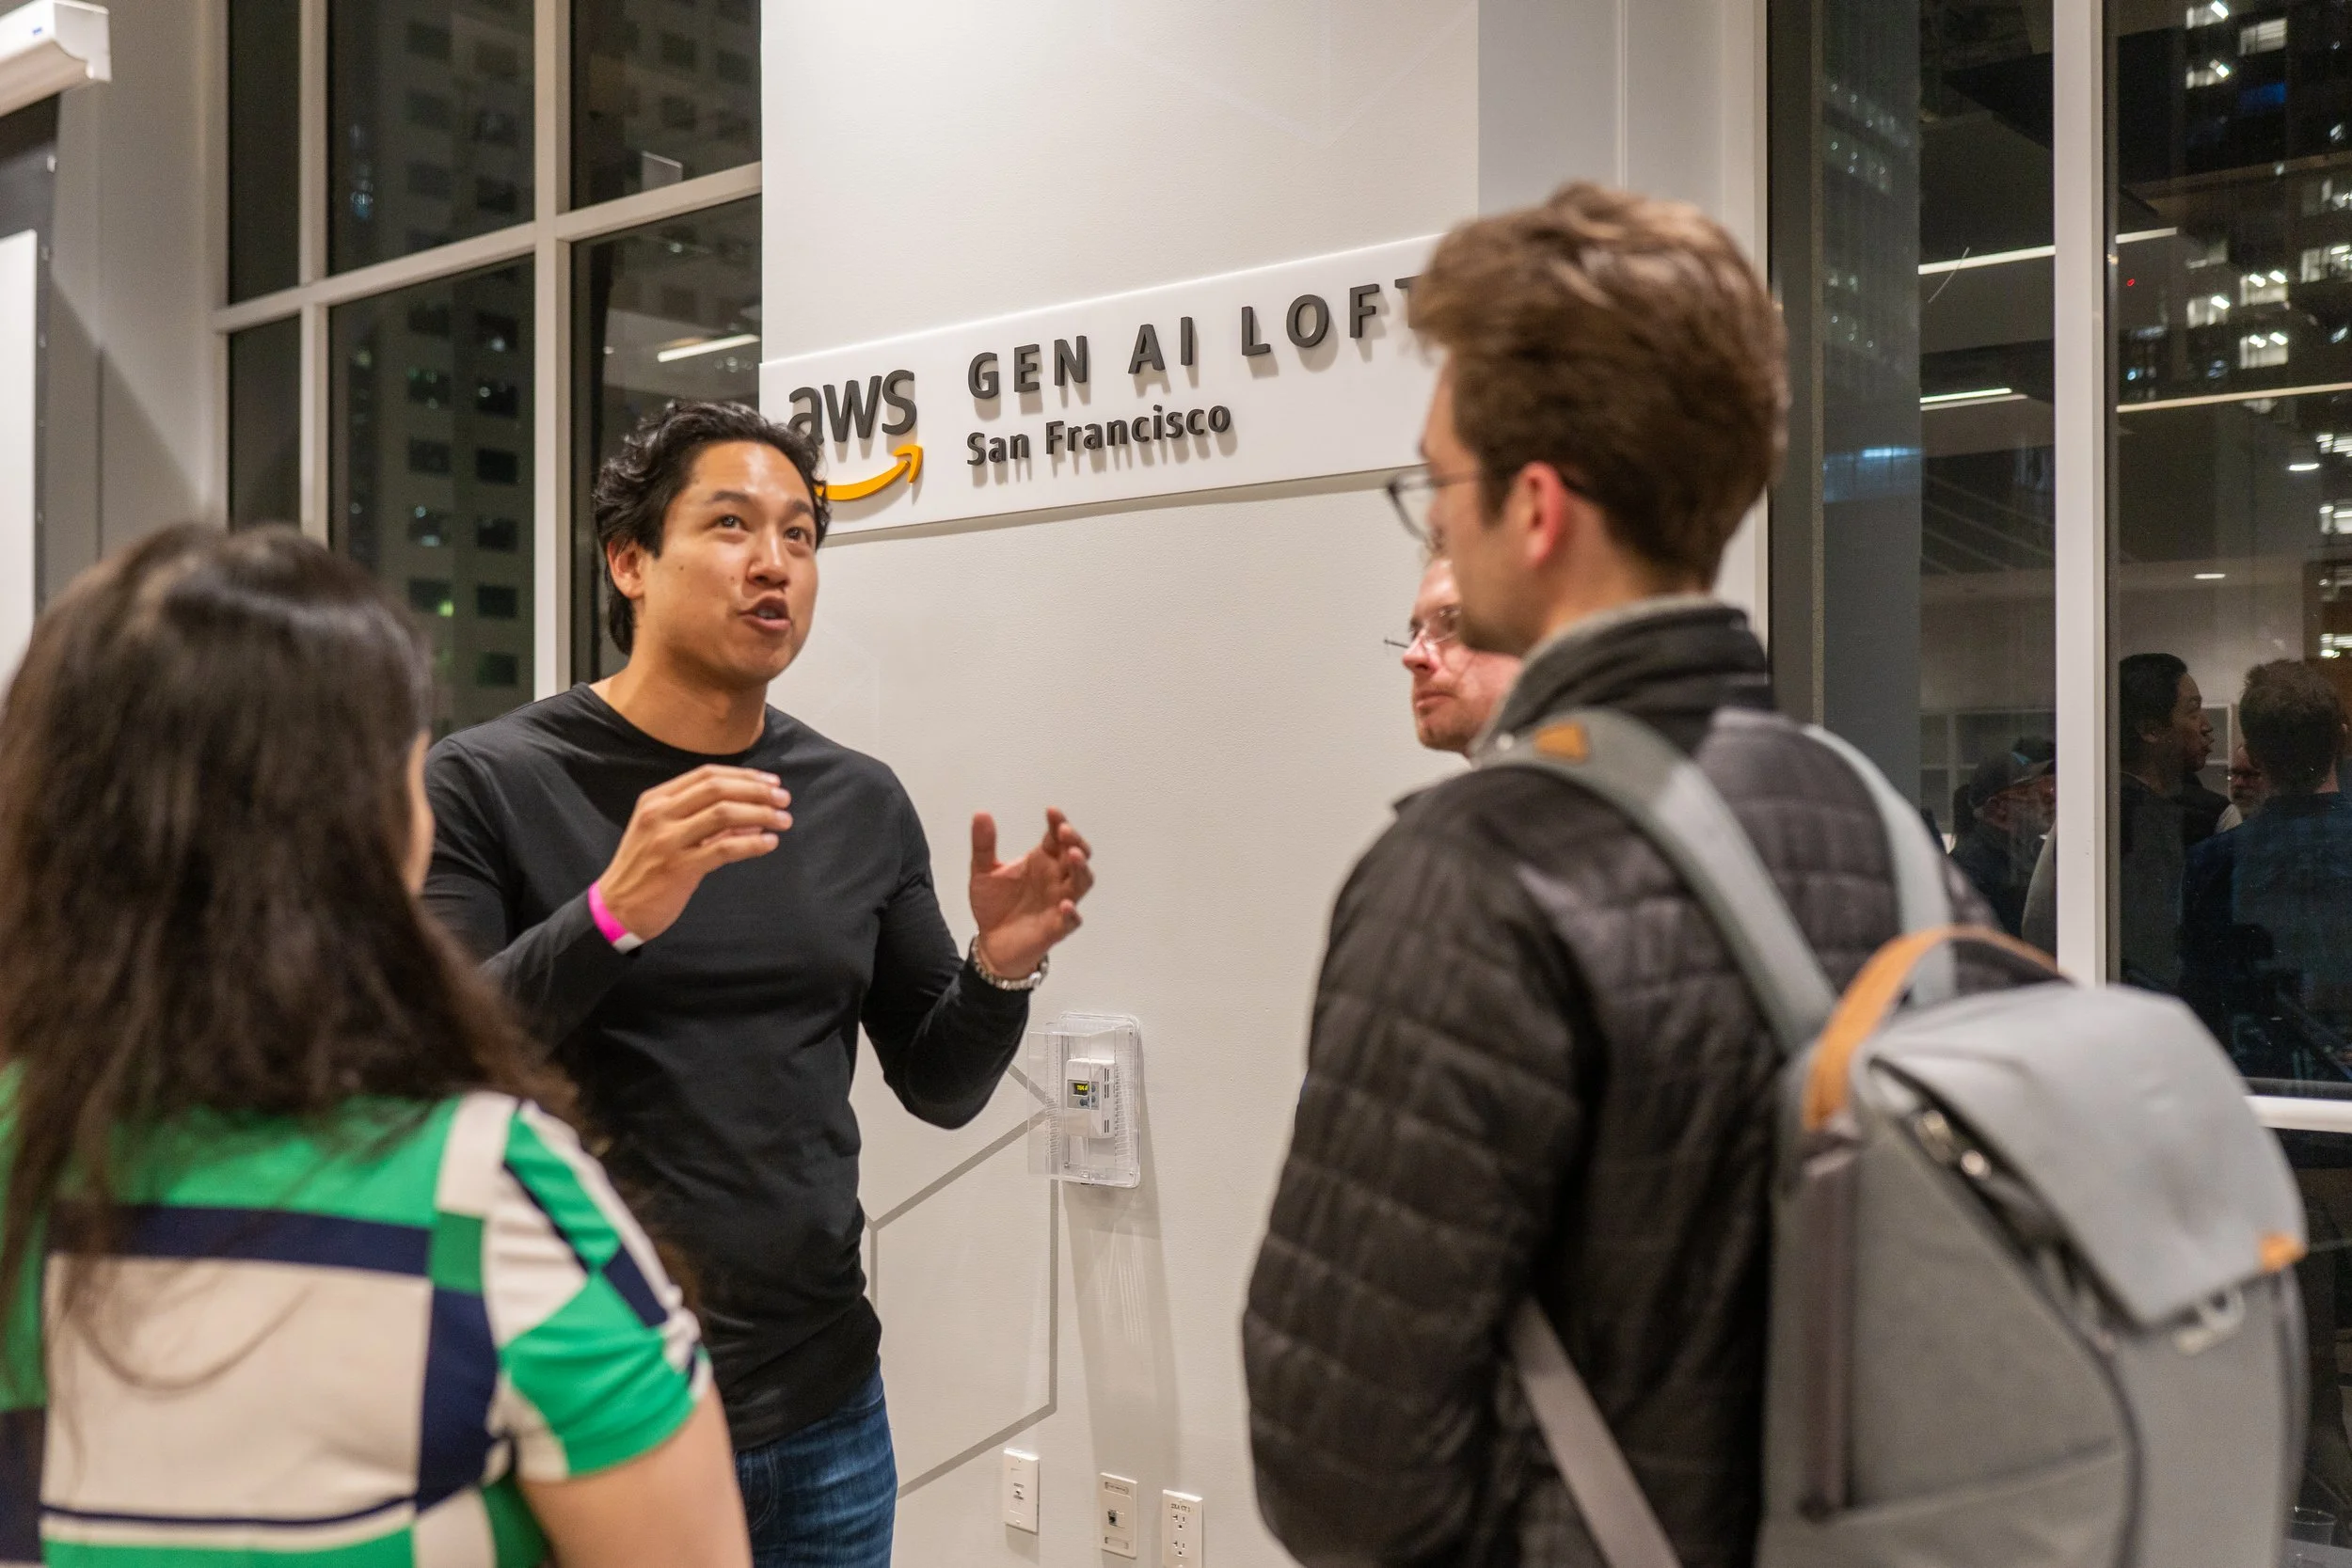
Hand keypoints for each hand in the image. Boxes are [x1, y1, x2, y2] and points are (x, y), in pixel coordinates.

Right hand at [599, 765, 793, 940]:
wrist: (616, 908)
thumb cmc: (645, 869)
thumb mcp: (664, 834)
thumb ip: (703, 822)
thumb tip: (751, 819)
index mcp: (656, 799)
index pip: (707, 774)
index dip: (744, 775)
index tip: (771, 782)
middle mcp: (660, 814)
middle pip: (718, 789)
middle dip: (757, 791)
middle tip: (784, 800)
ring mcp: (668, 840)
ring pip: (724, 814)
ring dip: (761, 815)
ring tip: (783, 821)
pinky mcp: (679, 867)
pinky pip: (724, 848)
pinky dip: (752, 844)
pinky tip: (768, 844)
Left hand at [971, 809, 1093, 978]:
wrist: (990, 943)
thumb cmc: (994, 905)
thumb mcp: (983, 871)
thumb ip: (983, 845)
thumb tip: (981, 814)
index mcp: (1042, 861)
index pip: (1057, 837)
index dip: (1058, 823)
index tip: (1052, 812)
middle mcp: (1056, 879)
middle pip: (1076, 856)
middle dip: (1075, 842)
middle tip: (1064, 831)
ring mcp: (1059, 902)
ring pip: (1082, 883)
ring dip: (1081, 869)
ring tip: (1073, 855)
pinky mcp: (1056, 928)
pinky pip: (1071, 920)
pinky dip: (1072, 912)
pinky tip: (1065, 904)